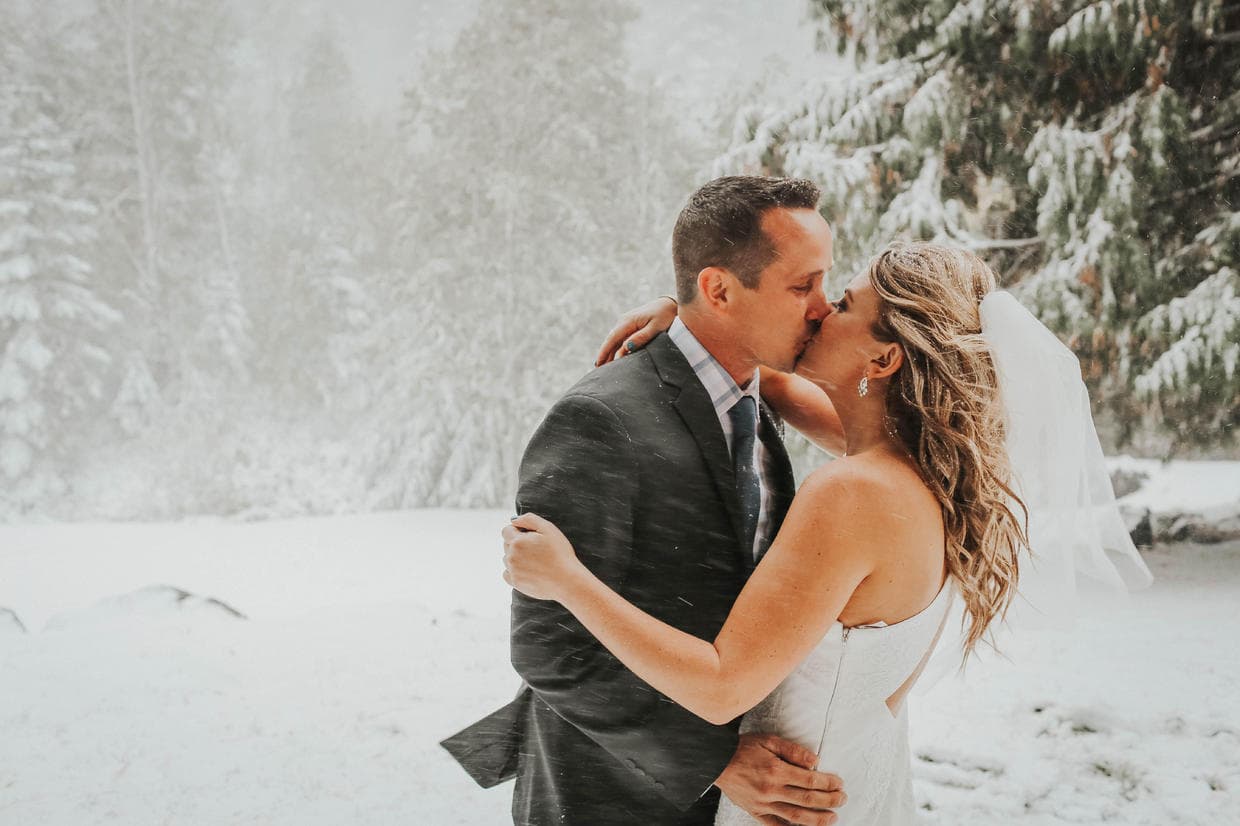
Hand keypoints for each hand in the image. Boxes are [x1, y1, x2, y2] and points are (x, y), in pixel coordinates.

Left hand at [501, 512, 585, 601]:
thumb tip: (514, 520)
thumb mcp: (548, 529)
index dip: (517, 530)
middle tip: (536, 549)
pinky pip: (507, 573)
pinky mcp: (515, 583)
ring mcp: (512, 571)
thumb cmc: (560, 554)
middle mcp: (511, 556)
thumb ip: (529, 519)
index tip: (530, 536)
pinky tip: (528, 570)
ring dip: (516, 557)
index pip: (506, 531)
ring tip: (534, 560)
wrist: (566, 581)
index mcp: (517, 542)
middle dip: (517, 543)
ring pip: (507, 559)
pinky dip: (514, 571)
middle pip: (506, 544)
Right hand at [595, 295, 678, 365]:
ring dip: (609, 352)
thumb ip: (640, 338)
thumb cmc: (664, 315)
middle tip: (598, 370)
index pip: (612, 339)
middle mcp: (623, 321)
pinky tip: (614, 356)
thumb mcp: (655, 328)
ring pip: (614, 340)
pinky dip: (615, 348)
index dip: (604, 352)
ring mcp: (626, 322)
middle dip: (604, 355)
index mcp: (628, 321)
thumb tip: (626, 348)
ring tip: (605, 367)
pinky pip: (620, 338)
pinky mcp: (630, 325)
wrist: (669, 304)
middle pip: (611, 340)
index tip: (599, 363)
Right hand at [715, 734, 845, 825]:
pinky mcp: (755, 812)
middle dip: (829, 801)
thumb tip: (815, 761)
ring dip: (817, 819)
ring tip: (832, 818)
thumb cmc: (743, 748)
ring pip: (796, 816)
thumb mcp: (768, 740)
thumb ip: (793, 751)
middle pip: (807, 800)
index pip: (810, 781)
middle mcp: (771, 790)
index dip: (828, 783)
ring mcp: (763, 804)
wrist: (716, 760)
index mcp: (776, 770)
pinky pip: (776, 825)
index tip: (839, 783)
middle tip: (843, 799)